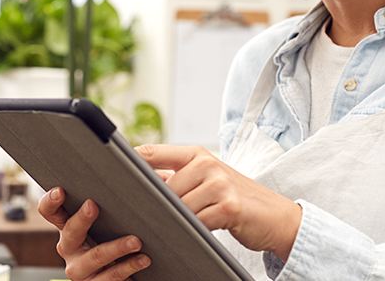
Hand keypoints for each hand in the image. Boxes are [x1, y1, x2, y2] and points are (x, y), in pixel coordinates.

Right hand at [37, 187, 150, 280]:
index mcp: (67, 226)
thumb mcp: (110, 218)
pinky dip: (129, 267)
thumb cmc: (116, 235)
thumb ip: (115, 199)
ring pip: (94, 257)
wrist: (124, 272)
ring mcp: (80, 269)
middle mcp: (69, 248)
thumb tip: (142, 171)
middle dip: (81, 219)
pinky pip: (110, 277)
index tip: (60, 190)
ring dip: (116, 248)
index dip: (50, 201)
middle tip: (94, 205)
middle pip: (69, 233)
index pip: (50, 212)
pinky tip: (143, 259)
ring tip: (136, 241)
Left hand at [136, 144, 301, 260]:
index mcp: (197, 154)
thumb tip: (141, 182)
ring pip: (178, 207)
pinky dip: (193, 230)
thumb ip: (178, 177)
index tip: (108, 171)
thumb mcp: (208, 180)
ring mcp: (219, 184)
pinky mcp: (229, 207)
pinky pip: (197, 222)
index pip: (152, 153)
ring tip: (175, 225)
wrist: (276, 216)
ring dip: (175, 220)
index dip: (129, 162)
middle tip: (145, 215)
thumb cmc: (236, 198)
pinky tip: (196, 232)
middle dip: (155, 204)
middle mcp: (207, 164)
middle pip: (162, 187)